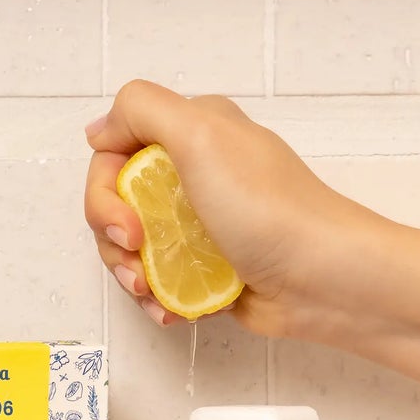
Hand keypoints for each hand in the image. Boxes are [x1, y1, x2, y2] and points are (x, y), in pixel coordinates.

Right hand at [84, 81, 368, 338]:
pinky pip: (159, 279)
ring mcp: (201, 222)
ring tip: (153, 293)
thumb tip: (97, 130)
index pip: (114, 151)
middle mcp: (194, 172)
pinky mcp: (209, 266)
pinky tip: (172, 310)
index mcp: (193, 132)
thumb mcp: (201, 134)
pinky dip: (156, 297)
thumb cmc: (267, 209)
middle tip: (136, 257)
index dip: (104, 190)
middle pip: (116, 202)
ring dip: (130, 274)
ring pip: (131, 245)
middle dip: (113, 238)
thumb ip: (140, 110)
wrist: (323, 280)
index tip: (125, 223)